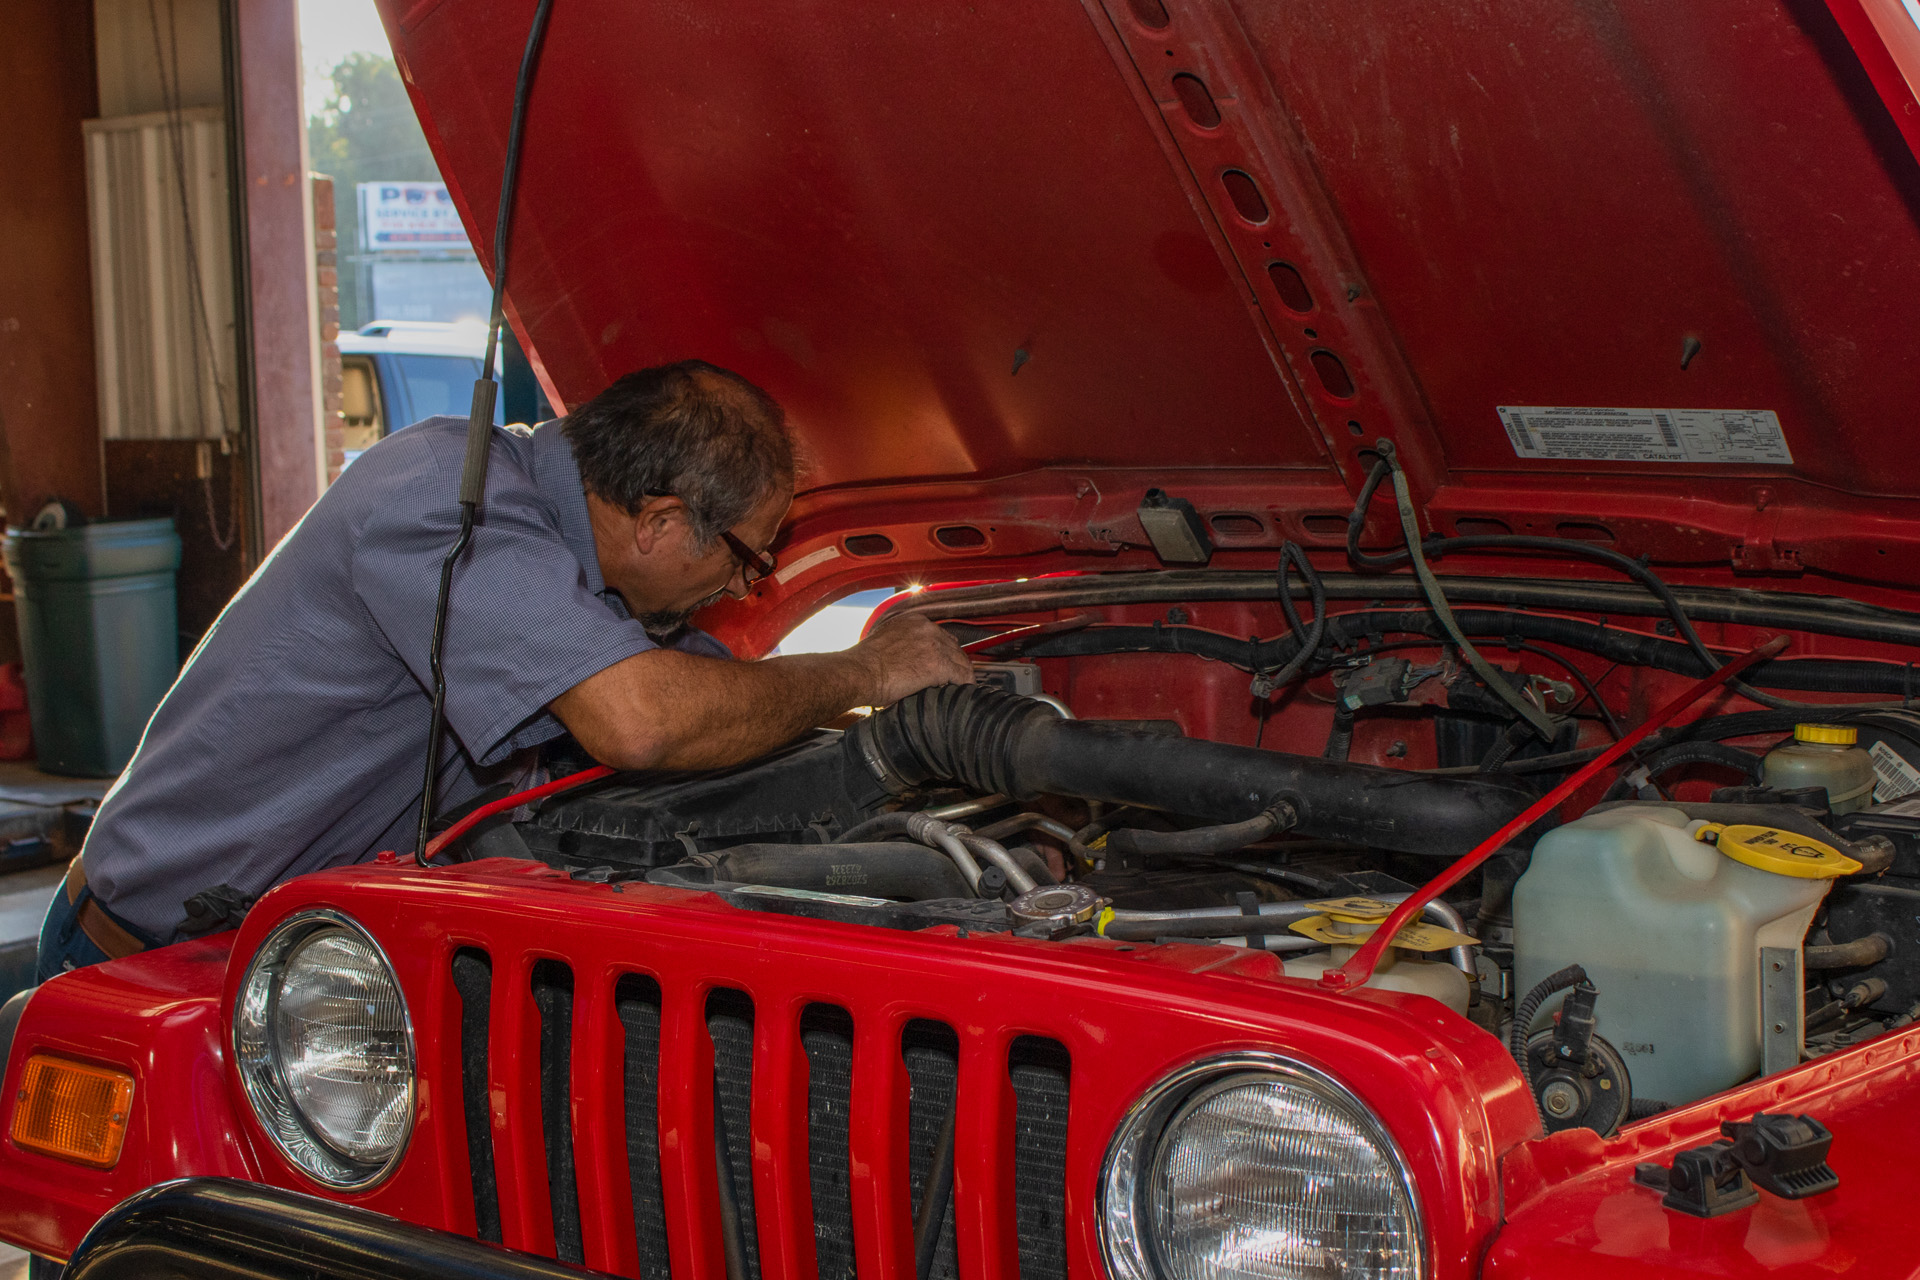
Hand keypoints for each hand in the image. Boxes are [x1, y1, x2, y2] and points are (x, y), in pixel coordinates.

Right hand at [852, 614, 972, 704]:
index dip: (945, 653)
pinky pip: (962, 675)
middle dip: (956, 664)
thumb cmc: (864, 663)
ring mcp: (935, 645)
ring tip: (961, 688)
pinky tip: (962, 693)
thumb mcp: (885, 641)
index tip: (945, 665)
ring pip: (961, 661)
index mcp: (914, 621)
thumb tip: (907, 659)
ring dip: (962, 675)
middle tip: (956, 680)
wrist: (858, 672)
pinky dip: (965, 685)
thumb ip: (902, 644)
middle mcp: (928, 628)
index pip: (941, 636)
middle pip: (954, 647)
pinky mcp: (939, 665)